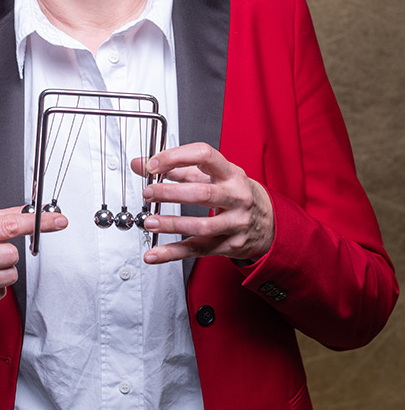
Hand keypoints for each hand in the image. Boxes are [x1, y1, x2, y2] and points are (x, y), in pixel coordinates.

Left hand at [132, 143, 273, 264]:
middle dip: (171, 193)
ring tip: (149, 222)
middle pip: (203, 193)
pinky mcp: (229, 245)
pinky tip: (154, 254)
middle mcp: (236, 196)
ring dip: (172, 224)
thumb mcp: (212, 176)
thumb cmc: (234, 193)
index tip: (153, 164)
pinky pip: (197, 250)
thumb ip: (175, 168)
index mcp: (231, 173)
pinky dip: (172, 253)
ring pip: (202, 225)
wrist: (268, 222)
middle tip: (148, 193)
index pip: (204, 156)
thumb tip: (140, 163)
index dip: (176, 157)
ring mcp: (235, 223)